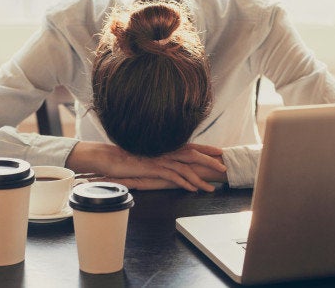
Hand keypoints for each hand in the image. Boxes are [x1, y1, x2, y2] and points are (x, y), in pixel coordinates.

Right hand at [66, 142, 225, 191]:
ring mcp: (160, 159)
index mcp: (165, 147)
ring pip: (186, 167)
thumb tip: (171, 163)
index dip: (206, 148)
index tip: (220, 152)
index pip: (190, 146)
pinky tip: (193, 189)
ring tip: (212, 188)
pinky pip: (172, 176)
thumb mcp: (148, 157)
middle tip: (224, 167)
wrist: (109, 158)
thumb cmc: (128, 158)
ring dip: (200, 178)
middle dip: (210, 161)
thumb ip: (160, 158)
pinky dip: (184, 182)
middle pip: (193, 154)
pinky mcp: (153, 168)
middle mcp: (165, 151)